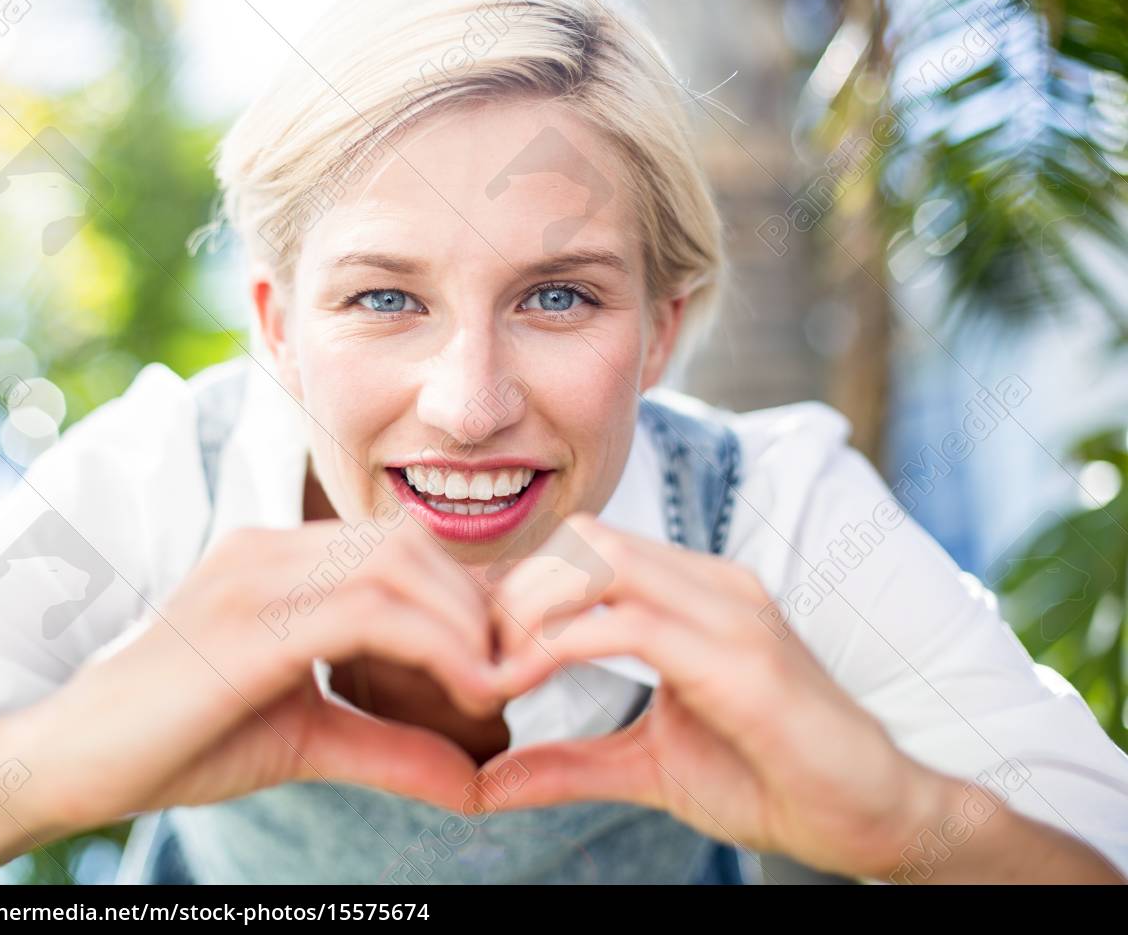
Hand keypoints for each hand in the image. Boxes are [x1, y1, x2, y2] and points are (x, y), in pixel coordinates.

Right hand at [13, 520, 504, 832]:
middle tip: (506, 672)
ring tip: (491, 688)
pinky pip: (367, 612)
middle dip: (472, 604)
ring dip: (463, 626)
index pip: (396, 546)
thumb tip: (475, 781)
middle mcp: (266, 550)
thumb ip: (388, 746)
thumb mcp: (305, 739)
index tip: (499, 657)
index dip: (461, 595)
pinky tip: (465, 694)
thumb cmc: (177, 743)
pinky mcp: (246, 624)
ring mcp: (252, 577)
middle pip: (407, 543)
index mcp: (276, 560)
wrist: (68, 761)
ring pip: (396, 566)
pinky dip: (434, 648)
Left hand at [479, 512, 939, 877]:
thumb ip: (568, 764)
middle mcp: (714, 585)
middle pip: (584, 539)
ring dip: (535, 611)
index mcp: (694, 594)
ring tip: (502, 674)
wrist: (876, 817)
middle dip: (517, 593)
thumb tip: (484, 782)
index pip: (586, 547)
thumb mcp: (646, 768)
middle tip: (482, 661)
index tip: (481, 652)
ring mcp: (734, 614)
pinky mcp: (745, 662)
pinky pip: (635, 624)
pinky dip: (566, 645)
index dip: (521, 589)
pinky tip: (535, 683)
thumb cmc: (769, 780)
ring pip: (602, 561)